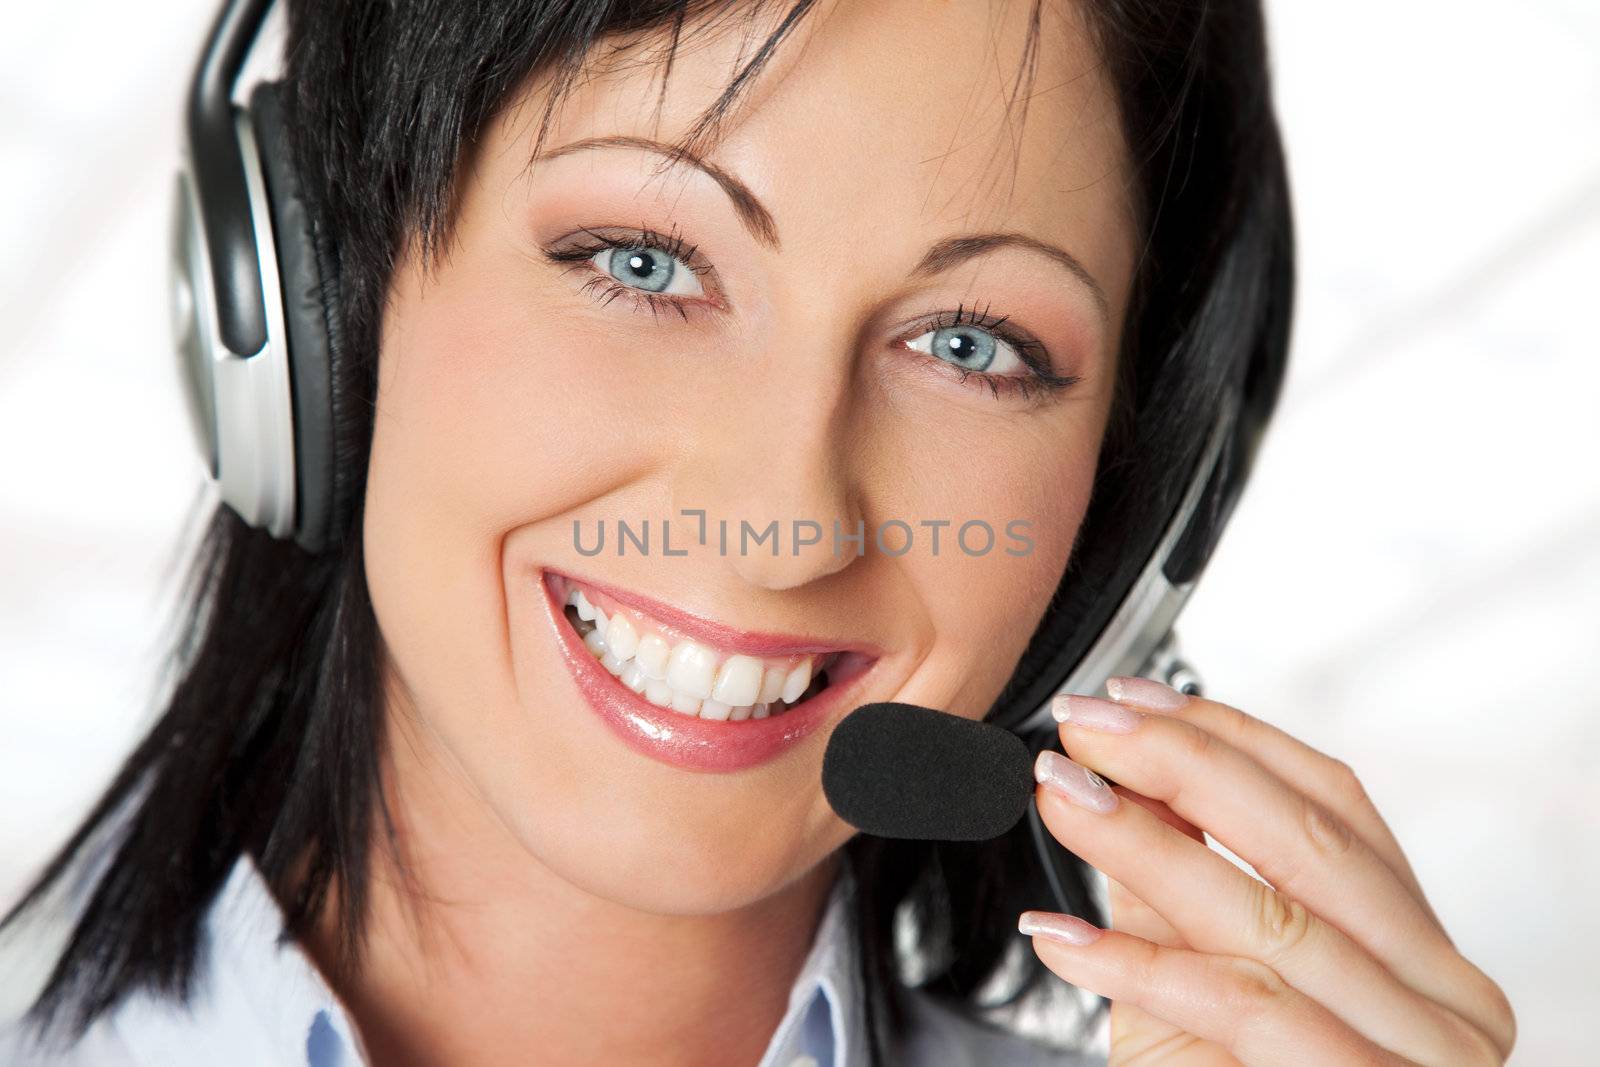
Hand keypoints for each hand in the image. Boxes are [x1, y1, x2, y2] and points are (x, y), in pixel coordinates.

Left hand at [1017, 677, 1515, 1065]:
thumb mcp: (1206, 1002)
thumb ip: (1176, 898)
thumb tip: (1111, 785)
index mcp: (1425, 957)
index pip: (1337, 807)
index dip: (1229, 739)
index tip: (1131, 698)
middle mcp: (1449, 1002)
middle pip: (1308, 844)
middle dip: (1182, 767)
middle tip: (1082, 728)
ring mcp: (1423, 1060)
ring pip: (1269, 917)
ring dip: (1145, 845)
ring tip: (1060, 799)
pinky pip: (1246, 1010)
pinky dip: (1140, 963)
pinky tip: (1059, 934)